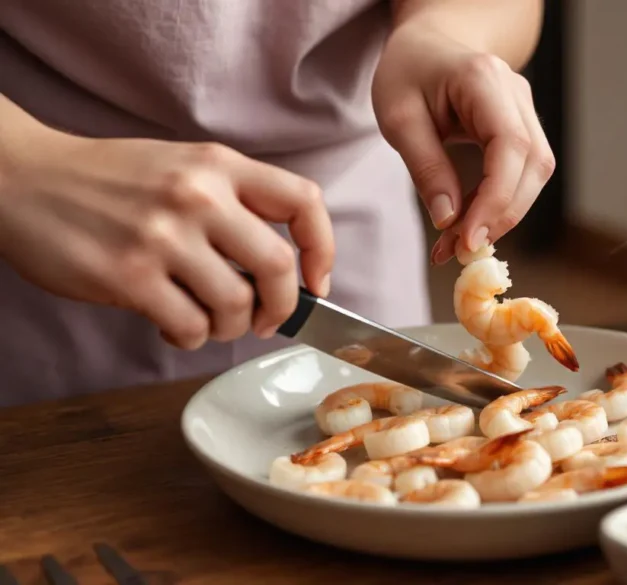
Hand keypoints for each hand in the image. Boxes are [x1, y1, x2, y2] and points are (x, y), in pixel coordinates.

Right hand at [0, 131, 333, 348]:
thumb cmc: (106, 179)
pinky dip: (191, 338)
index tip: (317, 282)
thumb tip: (282, 268)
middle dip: (281, 307)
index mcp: (219, 164)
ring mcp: (163, 236)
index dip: (322, 249)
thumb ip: (231, 202)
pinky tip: (173, 326)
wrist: (21, 178)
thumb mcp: (180, 166)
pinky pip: (191, 327)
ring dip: (230, 327)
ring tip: (207, 321)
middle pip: (277, 267)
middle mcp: (198, 195)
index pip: (304, 202)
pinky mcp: (130, 276)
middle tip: (266, 320)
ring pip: (236, 305)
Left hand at [371, 24, 554, 263]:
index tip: (468, 238)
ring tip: (460, 242)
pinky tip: (471, 223)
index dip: (496, 199)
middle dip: (502, 215)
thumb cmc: (408, 72)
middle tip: (462, 250)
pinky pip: (524, 173)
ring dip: (503, 214)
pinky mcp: (524, 128)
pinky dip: (500, 203)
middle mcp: (517, 93)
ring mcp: (526, 110)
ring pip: (536, 174)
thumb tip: (449, 220)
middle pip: (534, 165)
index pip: (510, 147)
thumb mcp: (398, 118)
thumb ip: (425, 167)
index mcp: (484, 80)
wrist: (428, 44)